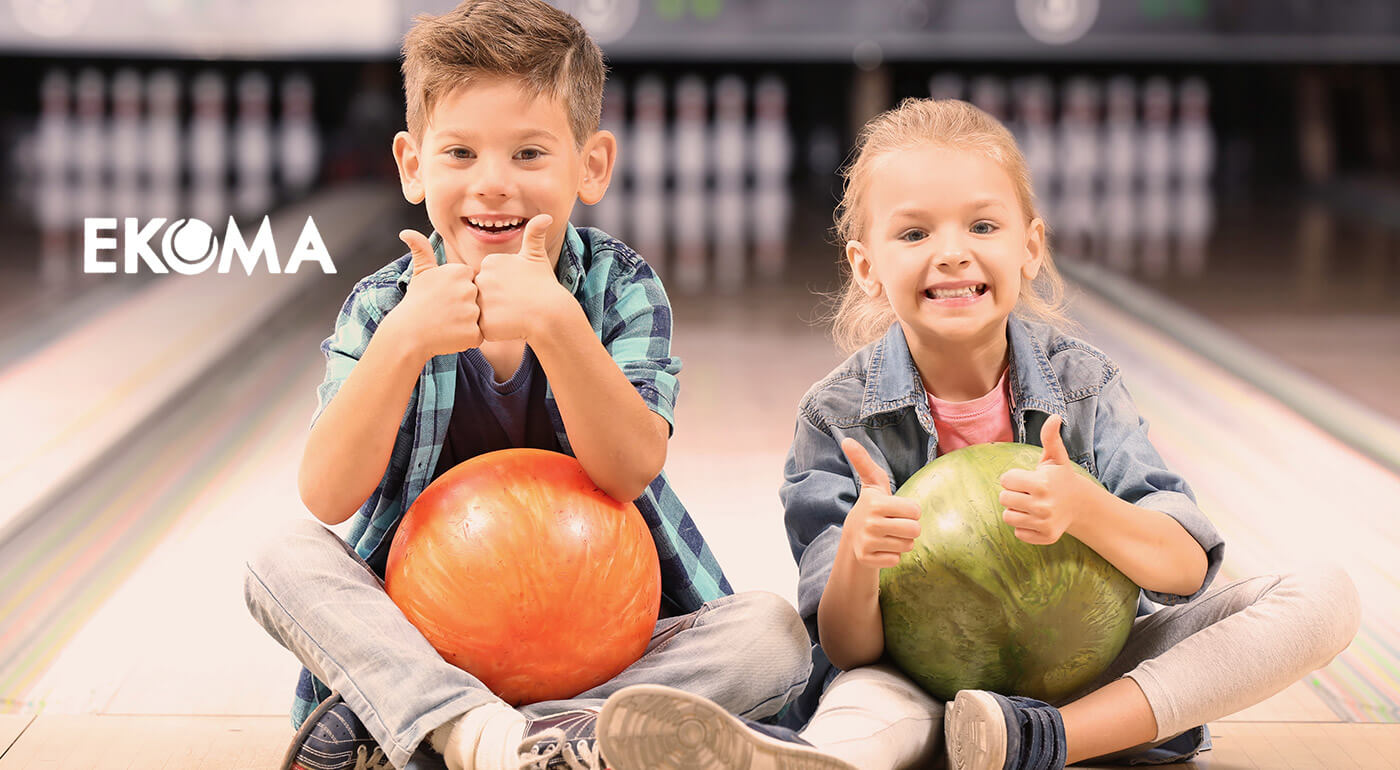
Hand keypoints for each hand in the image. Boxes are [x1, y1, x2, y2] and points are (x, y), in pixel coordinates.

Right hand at [392, 228, 481, 358]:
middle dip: (464, 306)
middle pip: (477, 298)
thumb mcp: (420, 274)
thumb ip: (422, 251)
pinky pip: (478, 335)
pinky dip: (467, 338)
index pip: (471, 280)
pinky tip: (451, 335)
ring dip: (466, 322)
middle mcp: (468, 289)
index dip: (458, 290)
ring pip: (479, 317)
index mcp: (460, 271)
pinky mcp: (473, 333)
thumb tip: (406, 231)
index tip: (444, 297)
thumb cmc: (416, 302)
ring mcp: (472, 312)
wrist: (406, 334)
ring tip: (447, 323)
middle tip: (445, 312)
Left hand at [474, 214, 568, 341]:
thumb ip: (534, 235)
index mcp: (490, 262)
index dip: (502, 287)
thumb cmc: (544, 286)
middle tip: (516, 303)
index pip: (488, 278)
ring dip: (495, 315)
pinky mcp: (484, 324)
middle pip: (482, 294)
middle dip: (496, 301)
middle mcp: (481, 279)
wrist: (551, 315)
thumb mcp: (537, 257)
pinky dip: (495, 330)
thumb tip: (546, 216)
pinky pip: (483, 329)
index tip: (516, 289)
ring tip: (513, 315)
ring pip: (481, 311)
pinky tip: (510, 326)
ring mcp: (481, 302)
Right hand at [837, 438, 922, 568]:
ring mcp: (867, 542)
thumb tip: (847, 440)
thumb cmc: (872, 505)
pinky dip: (892, 555)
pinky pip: (896, 560)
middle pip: (914, 530)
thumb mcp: (872, 482)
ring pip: (907, 546)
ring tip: (888, 535)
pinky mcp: (867, 559)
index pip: (916, 511)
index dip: (911, 511)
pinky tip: (882, 548)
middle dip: (909, 528)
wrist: (853, 535)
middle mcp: (870, 523)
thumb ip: (863, 461)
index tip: (898, 509)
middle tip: (895, 524)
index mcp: (876, 503)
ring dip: (901, 542)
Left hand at [999, 415, 1099, 544]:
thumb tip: (1055, 416)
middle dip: (1013, 493)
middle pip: (1003, 498)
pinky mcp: (1045, 537)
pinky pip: (1017, 532)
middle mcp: (1043, 505)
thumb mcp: (1056, 458)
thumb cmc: (1061, 478)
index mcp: (1041, 483)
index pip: (1005, 480)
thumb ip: (1050, 438)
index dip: (1014, 478)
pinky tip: (1036, 518)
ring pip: (1007, 516)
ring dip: (1016, 510)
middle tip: (1028, 492)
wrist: (1080, 506)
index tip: (1027, 478)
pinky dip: (1024, 526)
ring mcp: (1044, 523)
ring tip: (1030, 505)